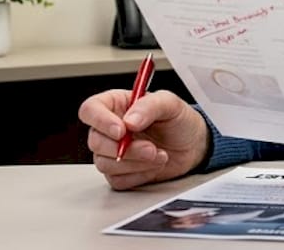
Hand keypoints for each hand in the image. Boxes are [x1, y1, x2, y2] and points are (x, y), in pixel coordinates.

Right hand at [78, 89, 208, 189]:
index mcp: (116, 105)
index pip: (90, 110)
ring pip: (104, 163)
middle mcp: (109, 129)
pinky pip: (117, 179)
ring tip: (159, 155)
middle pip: (95, 141)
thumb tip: (129, 120)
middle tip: (151, 148)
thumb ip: (149, 106)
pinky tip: (153, 165)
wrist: (193, 146)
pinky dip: (138, 175)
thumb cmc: (180, 120)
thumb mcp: (170, 104)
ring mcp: (112, 152)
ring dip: (135, 163)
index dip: (100, 121)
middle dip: (126, 149)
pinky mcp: (119, 173)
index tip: (121, 130)